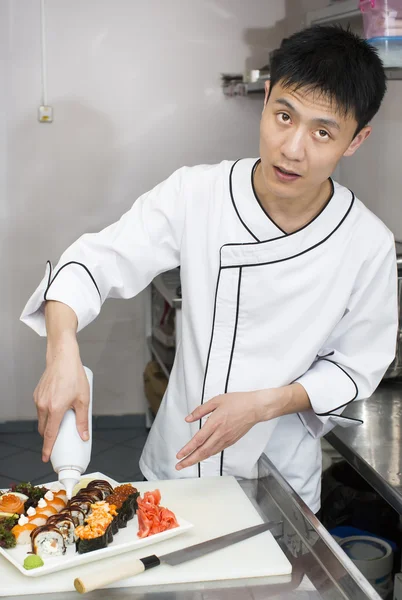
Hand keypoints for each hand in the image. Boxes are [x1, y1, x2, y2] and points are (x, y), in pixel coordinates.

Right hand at [34, 336, 88, 461]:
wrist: (62, 358)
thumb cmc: (74, 376)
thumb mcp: (84, 399)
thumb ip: (83, 419)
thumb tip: (84, 435)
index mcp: (55, 409)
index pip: (49, 434)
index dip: (48, 448)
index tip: (46, 457)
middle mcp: (44, 405)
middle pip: (44, 429)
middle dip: (49, 436)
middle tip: (58, 439)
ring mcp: (38, 400)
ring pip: (41, 419)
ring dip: (48, 424)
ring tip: (61, 420)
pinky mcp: (36, 394)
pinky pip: (40, 409)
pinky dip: (46, 412)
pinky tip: (57, 407)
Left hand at [176, 391, 263, 470]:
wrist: (255, 408)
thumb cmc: (238, 402)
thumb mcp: (216, 400)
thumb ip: (200, 410)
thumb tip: (188, 418)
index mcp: (215, 422)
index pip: (198, 440)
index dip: (187, 449)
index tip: (179, 455)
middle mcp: (221, 433)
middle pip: (203, 451)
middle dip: (189, 460)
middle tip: (179, 466)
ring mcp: (227, 439)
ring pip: (210, 453)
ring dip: (197, 460)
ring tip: (187, 463)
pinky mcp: (231, 441)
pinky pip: (217, 450)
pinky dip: (208, 455)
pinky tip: (202, 455)